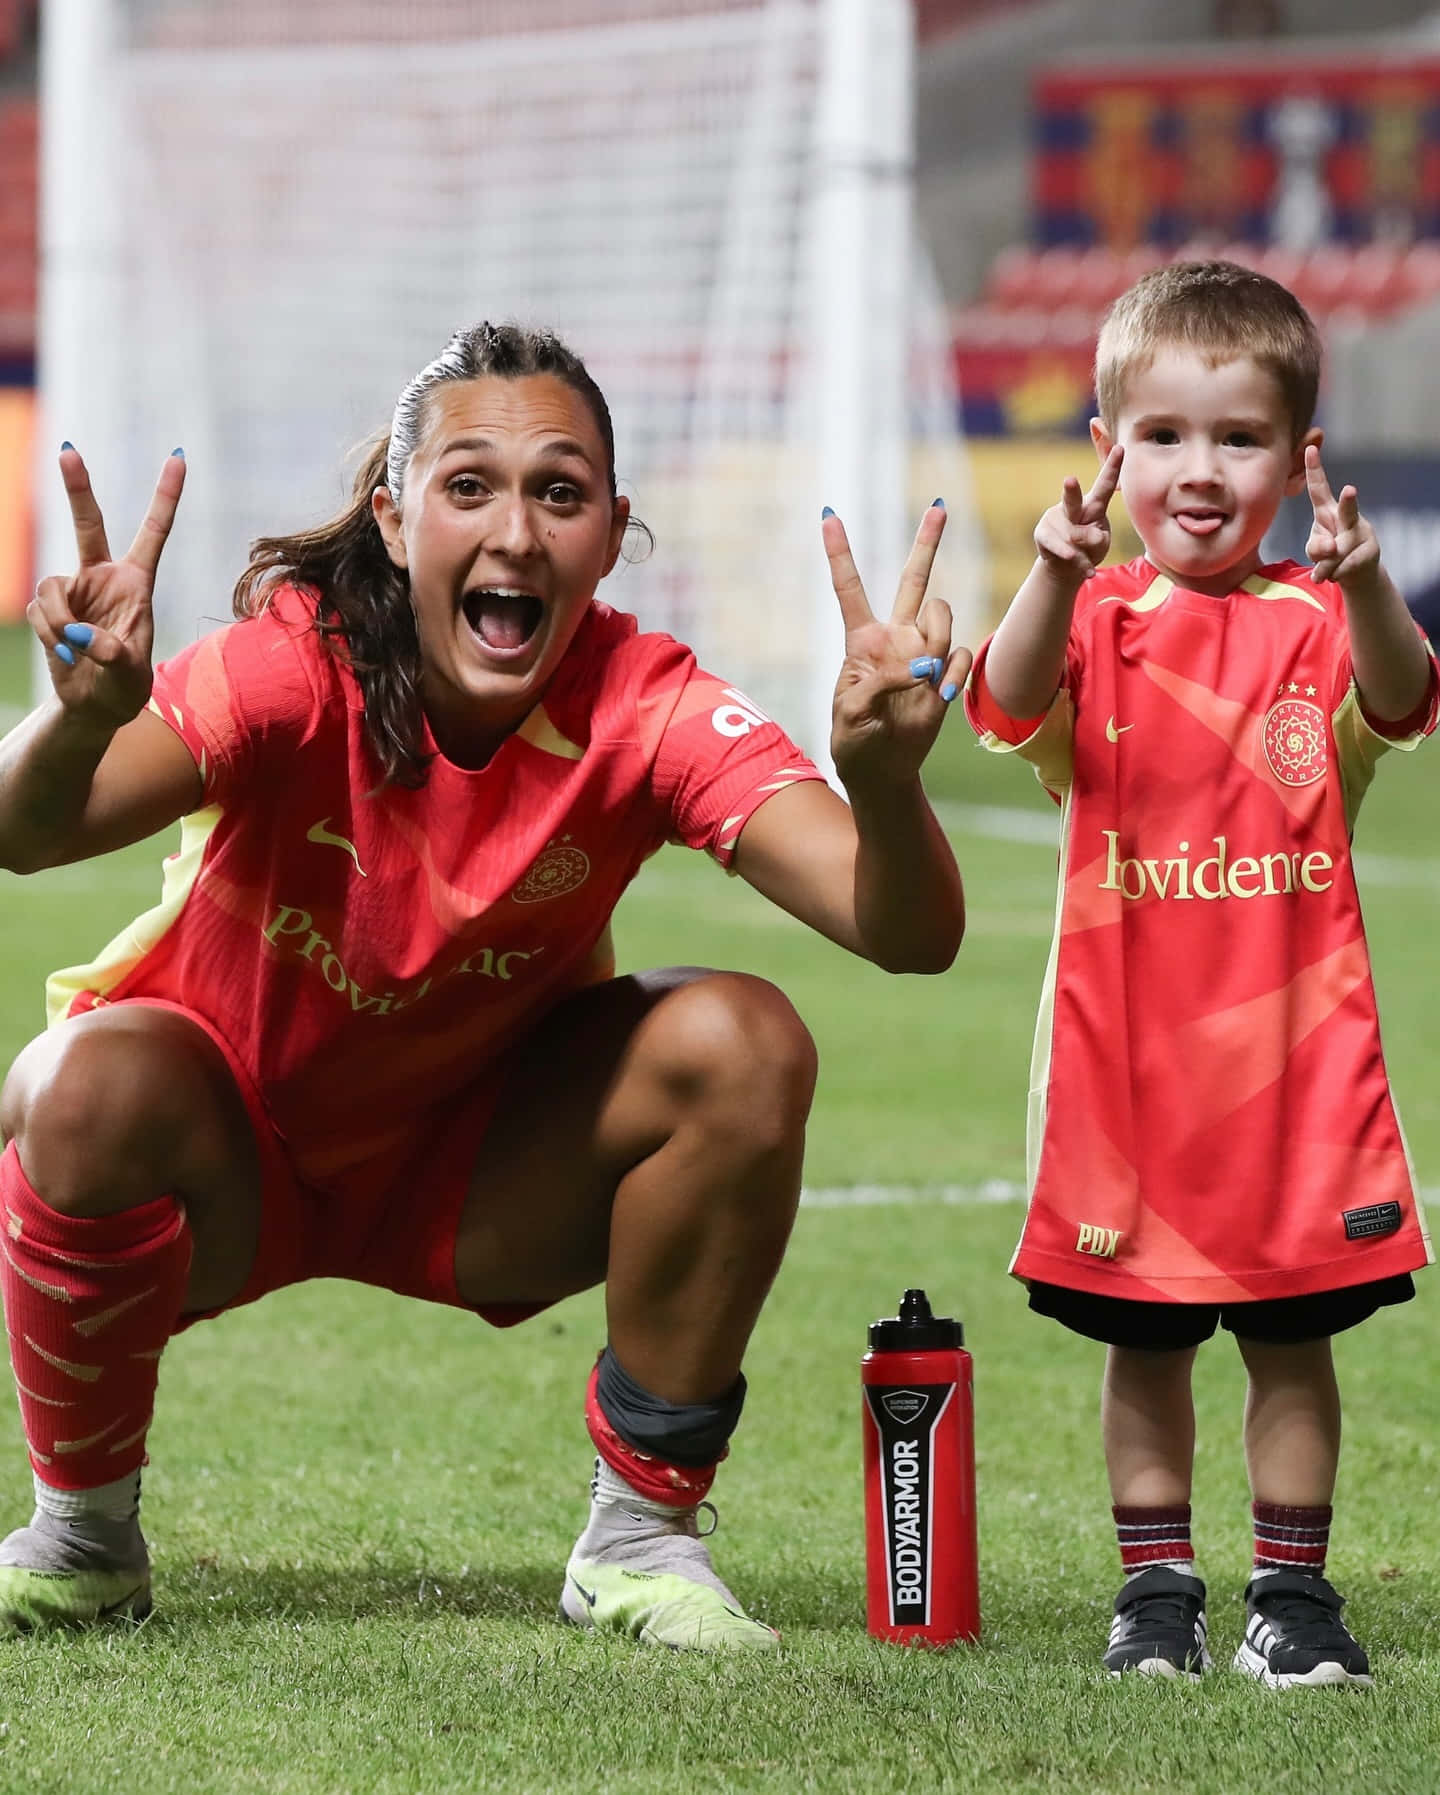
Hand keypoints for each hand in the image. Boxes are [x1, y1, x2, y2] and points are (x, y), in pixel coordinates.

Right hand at [28, 447, 185, 730]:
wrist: (92, 706)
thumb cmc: (123, 689)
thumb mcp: (130, 676)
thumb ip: (112, 655)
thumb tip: (81, 635)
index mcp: (138, 584)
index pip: (153, 533)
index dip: (165, 496)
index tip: (178, 456)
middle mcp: (103, 578)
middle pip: (88, 524)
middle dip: (76, 487)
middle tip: (66, 448)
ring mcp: (72, 590)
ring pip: (51, 586)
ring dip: (59, 622)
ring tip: (75, 649)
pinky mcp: (47, 606)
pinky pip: (40, 611)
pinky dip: (50, 634)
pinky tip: (64, 652)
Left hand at [823, 501, 971, 790]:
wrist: (884, 770)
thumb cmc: (855, 741)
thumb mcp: (849, 712)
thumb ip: (875, 684)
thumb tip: (917, 670)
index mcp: (862, 640)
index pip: (850, 587)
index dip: (840, 552)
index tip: (829, 514)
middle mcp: (896, 638)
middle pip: (913, 579)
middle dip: (928, 542)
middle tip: (939, 505)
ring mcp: (923, 653)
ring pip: (942, 614)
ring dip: (936, 637)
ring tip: (923, 677)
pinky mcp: (946, 675)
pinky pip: (960, 655)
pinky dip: (952, 674)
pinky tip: (937, 695)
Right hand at [1033, 444, 1122, 581]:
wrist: (1065, 567)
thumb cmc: (1088, 549)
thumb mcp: (1101, 543)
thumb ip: (1097, 538)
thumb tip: (1085, 537)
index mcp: (1093, 505)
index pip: (1105, 485)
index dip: (1112, 467)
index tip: (1121, 448)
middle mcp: (1073, 508)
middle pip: (1073, 499)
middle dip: (1071, 490)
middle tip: (1069, 480)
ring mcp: (1054, 520)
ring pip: (1072, 534)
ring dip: (1084, 552)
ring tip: (1088, 561)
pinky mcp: (1042, 534)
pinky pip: (1063, 550)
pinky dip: (1078, 562)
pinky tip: (1087, 571)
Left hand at [1305, 445, 1380, 589]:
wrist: (1357, 574)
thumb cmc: (1331, 555)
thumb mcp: (1315, 551)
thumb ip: (1316, 548)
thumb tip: (1332, 548)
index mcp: (1327, 511)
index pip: (1319, 488)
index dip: (1313, 469)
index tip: (1309, 448)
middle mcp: (1347, 517)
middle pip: (1347, 510)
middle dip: (1348, 501)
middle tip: (1350, 489)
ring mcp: (1362, 532)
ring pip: (1338, 550)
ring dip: (1326, 567)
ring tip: (1325, 572)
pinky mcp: (1371, 551)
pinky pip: (1344, 567)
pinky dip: (1334, 575)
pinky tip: (1337, 574)